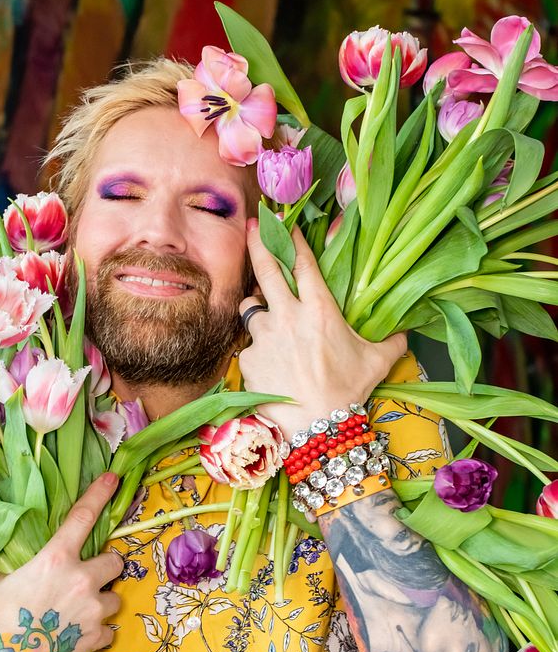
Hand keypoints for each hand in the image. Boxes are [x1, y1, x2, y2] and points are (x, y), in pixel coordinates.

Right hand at [0, 473, 122, 651]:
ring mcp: (93, 610)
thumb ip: (7, 563)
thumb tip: (1, 548)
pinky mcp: (97, 637)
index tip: (114, 478)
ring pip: (116, 596)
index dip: (100, 494)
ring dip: (103, 600)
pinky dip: (98, 630)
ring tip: (81, 609)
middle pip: (115, 560)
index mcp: (56, 559)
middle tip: (90, 574)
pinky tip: (78, 633)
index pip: (83, 517)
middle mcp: (82, 579)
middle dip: (106, 566)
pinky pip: (108, 628)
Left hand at [238, 219, 405, 438]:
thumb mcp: (377, 363)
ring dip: (256, 305)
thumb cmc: (347, 392)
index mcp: (320, 309)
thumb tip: (404, 333)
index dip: (294, 239)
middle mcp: (288, 315)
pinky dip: (257, 348)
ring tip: (263, 313)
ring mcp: (264, 336)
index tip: (285, 223)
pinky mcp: (248, 358)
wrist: (315, 428)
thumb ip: (391, 342)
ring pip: (251, 307)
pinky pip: (249, 344)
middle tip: (253, 224)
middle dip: (258, 241)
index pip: (303, 263)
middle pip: (267, 268)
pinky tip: (269, 363)